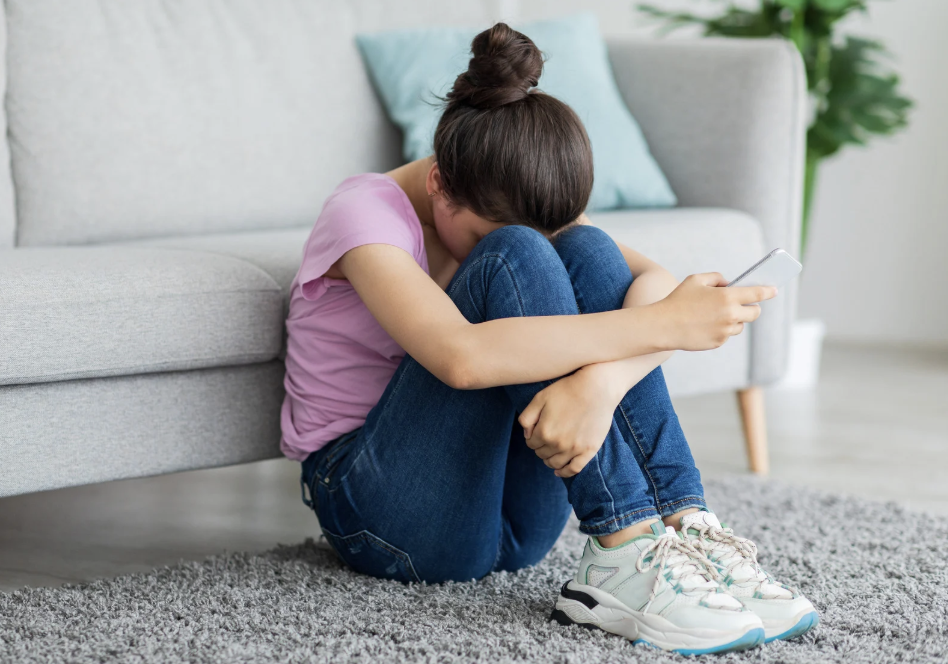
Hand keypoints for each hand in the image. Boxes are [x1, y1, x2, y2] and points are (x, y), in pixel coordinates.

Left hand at [518, 366, 621, 477]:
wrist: (596, 388)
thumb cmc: (567, 390)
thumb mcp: (540, 398)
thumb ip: (527, 417)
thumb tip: (527, 435)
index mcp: (544, 432)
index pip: (531, 444)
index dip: (532, 438)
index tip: (538, 432)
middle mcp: (557, 444)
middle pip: (542, 454)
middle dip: (541, 448)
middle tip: (547, 439)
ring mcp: (574, 449)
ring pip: (555, 464)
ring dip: (550, 460)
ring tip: (551, 453)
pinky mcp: (589, 450)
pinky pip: (574, 469)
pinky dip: (564, 473)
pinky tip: (559, 471)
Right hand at [653, 273, 776, 350]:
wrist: (663, 326)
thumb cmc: (678, 300)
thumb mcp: (695, 280)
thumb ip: (716, 278)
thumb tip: (729, 284)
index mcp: (727, 297)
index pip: (756, 294)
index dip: (767, 291)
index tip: (774, 290)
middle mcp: (730, 315)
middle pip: (754, 313)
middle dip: (752, 308)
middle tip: (744, 304)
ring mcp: (725, 331)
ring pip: (740, 325)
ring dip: (734, 320)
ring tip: (714, 315)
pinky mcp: (718, 342)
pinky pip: (726, 335)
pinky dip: (720, 330)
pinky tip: (704, 325)